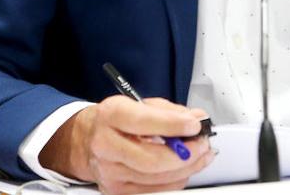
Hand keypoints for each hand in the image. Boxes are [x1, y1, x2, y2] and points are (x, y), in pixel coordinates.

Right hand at [40, 96, 212, 193]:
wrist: (87, 140)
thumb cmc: (115, 120)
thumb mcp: (138, 103)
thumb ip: (169, 111)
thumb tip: (195, 118)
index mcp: (111, 115)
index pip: (144, 122)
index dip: (173, 125)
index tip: (194, 125)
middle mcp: (106, 145)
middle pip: (151, 158)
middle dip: (185, 154)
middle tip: (202, 144)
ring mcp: (110, 171)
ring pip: (156, 178)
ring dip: (185, 168)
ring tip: (199, 156)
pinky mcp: (116, 190)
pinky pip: (154, 190)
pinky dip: (174, 180)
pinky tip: (183, 169)